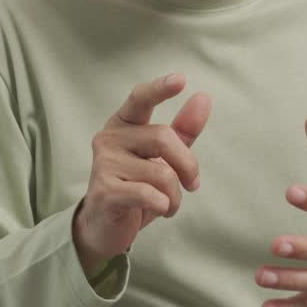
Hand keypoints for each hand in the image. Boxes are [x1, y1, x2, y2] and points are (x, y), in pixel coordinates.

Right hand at [72, 73, 211, 273]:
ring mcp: (103, 163)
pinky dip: (163, 205)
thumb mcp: (162, 158)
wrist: (105, 226)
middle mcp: (109, 138)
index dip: (160, 88)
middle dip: (187, 165)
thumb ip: (182, 130)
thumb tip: (203, 98)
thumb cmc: (136, 187)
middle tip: (192, 185)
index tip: (182, 79)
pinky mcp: (104, 191)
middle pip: (162, 137)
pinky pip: (148, 194)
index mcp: (124, 124)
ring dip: (175, 195)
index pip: (140, 99)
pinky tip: (159, 209)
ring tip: (168, 204)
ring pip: (161, 172)